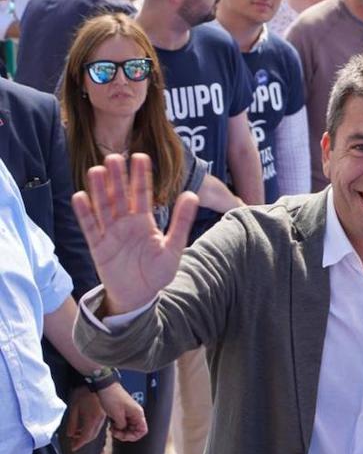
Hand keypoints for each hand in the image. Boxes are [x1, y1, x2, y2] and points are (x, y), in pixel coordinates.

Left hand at [64, 387, 105, 450]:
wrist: (94, 381)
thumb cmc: (82, 393)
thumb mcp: (73, 408)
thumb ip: (72, 423)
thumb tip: (70, 434)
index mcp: (92, 419)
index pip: (86, 436)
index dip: (79, 443)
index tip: (73, 447)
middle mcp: (100, 419)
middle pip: (92, 436)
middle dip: (83, 441)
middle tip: (74, 443)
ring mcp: (103, 416)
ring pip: (96, 431)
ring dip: (87, 436)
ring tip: (77, 436)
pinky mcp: (104, 413)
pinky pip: (98, 425)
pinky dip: (91, 429)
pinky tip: (85, 428)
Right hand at [71, 153, 197, 314]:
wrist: (139, 296)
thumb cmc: (157, 272)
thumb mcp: (174, 247)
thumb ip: (181, 221)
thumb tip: (192, 194)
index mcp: (145, 222)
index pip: (142, 195)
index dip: (141, 176)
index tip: (141, 156)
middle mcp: (126, 224)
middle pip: (120, 197)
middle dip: (118, 178)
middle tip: (114, 156)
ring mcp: (110, 234)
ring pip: (104, 208)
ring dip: (100, 190)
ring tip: (97, 170)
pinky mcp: (98, 247)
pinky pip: (90, 228)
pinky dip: (85, 213)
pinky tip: (80, 196)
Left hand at [96, 382, 148, 441]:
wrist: (105, 388)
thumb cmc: (112, 398)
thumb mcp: (116, 415)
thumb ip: (122, 425)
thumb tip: (122, 429)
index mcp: (137, 413)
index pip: (142, 430)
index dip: (134, 436)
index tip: (124, 436)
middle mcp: (136, 414)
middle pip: (135, 430)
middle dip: (125, 434)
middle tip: (115, 433)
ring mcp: (130, 413)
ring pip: (129, 427)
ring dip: (121, 430)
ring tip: (112, 428)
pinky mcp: (124, 412)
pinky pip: (124, 423)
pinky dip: (118, 426)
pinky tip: (112, 424)